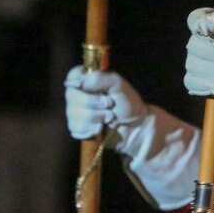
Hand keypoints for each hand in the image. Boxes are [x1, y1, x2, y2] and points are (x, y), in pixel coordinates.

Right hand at [63, 65, 199, 209]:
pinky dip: (87, 130)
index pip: (72, 77)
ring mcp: (81, 114)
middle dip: (91, 104)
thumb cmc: (133, 110)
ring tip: (108, 120)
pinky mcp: (83, 131)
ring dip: (91, 118)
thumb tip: (87, 76)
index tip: (95, 91)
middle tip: (108, 110)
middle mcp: (83, 98)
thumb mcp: (121, 90)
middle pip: (71, 97)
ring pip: (73, 114)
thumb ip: (104, 80)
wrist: (141, 136)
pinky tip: (98, 131)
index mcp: (91, 83)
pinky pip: (76, 129)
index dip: (80, 84)